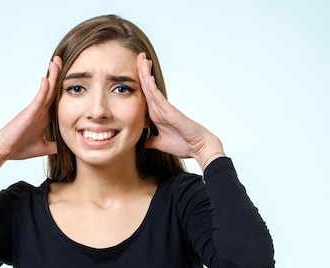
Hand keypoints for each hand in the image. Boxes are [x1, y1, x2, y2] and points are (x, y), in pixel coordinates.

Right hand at [0, 57, 61, 174]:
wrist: (4, 151)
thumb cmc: (19, 147)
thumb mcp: (43, 147)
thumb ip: (53, 146)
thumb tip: (64, 146)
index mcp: (44, 117)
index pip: (56, 99)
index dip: (63, 87)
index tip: (71, 75)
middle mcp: (40, 111)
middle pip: (52, 90)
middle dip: (57, 74)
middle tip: (63, 59)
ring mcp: (34, 110)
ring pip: (46, 90)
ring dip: (52, 76)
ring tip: (56, 61)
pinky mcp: (28, 113)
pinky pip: (38, 100)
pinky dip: (43, 90)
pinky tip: (47, 80)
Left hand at [136, 53, 224, 168]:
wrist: (198, 148)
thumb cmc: (184, 144)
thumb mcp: (161, 143)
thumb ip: (152, 141)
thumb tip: (144, 142)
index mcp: (156, 115)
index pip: (145, 96)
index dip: (139, 83)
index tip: (131, 72)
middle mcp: (160, 109)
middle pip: (148, 87)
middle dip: (142, 72)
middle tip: (138, 56)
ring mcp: (165, 109)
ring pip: (152, 89)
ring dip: (146, 74)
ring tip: (142, 59)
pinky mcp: (171, 112)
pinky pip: (159, 98)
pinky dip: (152, 88)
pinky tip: (148, 78)